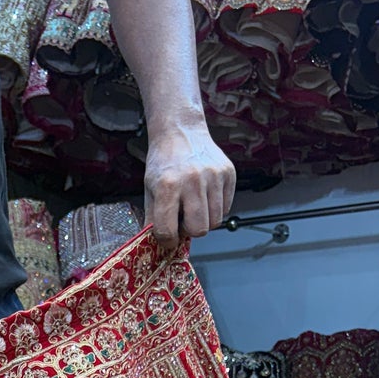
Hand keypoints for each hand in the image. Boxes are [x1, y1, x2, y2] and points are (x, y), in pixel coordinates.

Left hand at [143, 121, 235, 249]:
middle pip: (199, 230)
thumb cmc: (164, 163)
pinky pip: (226, 207)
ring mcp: (213, 175)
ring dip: (204, 220)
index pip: (168, 230)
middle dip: (190, 231)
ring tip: (194, 206)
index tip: (168, 238)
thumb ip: (153, 218)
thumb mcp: (150, 189)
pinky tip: (205, 196)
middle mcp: (193, 180)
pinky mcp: (228, 172)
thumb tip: (158, 246)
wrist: (181, 132)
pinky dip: (215, 208)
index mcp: (168, 185)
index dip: (167, 240)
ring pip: (216, 221)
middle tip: (183, 220)